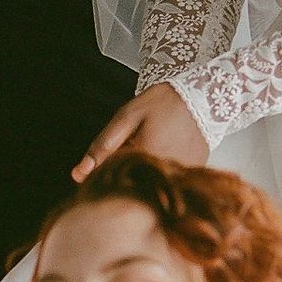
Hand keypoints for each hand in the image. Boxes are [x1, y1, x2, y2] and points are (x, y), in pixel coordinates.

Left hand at [74, 82, 208, 180]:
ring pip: (152, 186)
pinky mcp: (195, 174)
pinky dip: (164, 173)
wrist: (203, 94)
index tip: (116, 154)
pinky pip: (171, 182)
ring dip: (146, 174)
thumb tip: (78, 175)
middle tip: (139, 142)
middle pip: (133, 187)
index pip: (114, 181)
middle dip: (127, 173)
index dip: (106, 173)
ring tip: (156, 142)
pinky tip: (168, 149)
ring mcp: (183, 176)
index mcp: (144, 160)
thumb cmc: (163, 103)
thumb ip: (102, 147)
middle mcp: (165, 174)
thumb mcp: (126, 118)